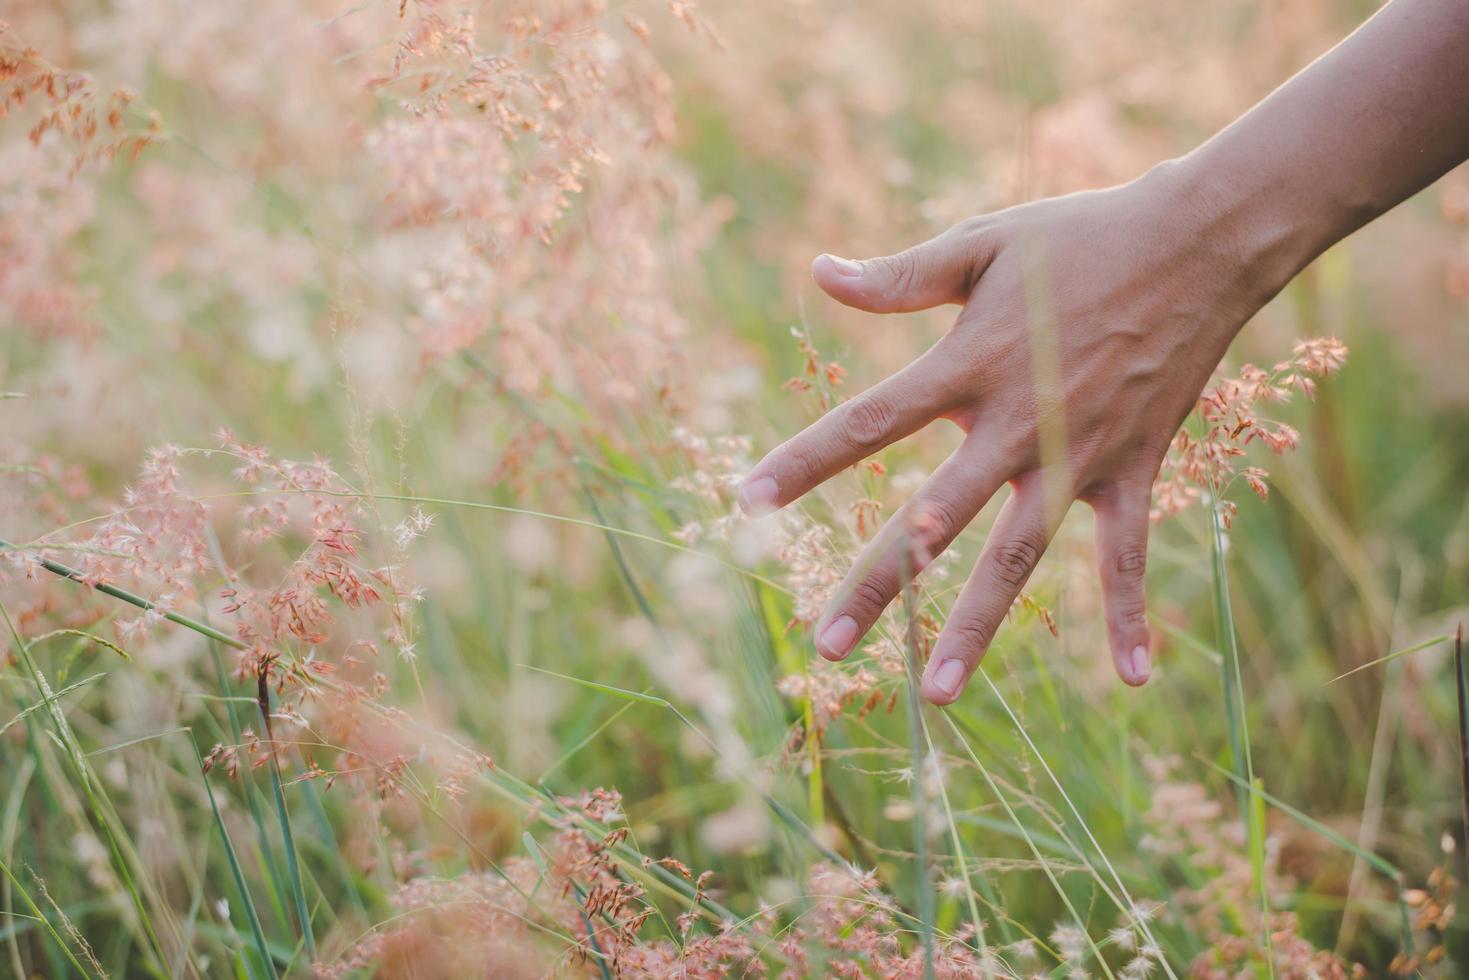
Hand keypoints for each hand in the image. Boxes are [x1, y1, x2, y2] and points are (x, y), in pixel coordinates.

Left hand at [739, 164, 1276, 703]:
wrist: (1203, 242)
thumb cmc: (1081, 237)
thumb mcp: (982, 245)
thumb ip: (900, 277)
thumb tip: (819, 273)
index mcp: (971, 365)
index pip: (870, 421)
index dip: (807, 460)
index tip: (748, 501)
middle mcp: (1019, 423)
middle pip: (933, 520)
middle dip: (879, 585)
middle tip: (825, 646)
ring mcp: (1080, 455)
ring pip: (1018, 556)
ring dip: (976, 626)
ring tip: (932, 693)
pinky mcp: (1134, 469)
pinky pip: (1129, 554)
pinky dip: (1131, 615)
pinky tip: (1131, 680)